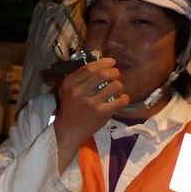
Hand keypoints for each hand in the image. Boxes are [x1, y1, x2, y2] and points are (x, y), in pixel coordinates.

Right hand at [52, 57, 128, 171]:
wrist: (69, 130)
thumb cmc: (69, 108)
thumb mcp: (66, 90)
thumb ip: (77, 77)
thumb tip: (95, 62)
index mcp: (70, 83)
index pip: (89, 68)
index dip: (103, 62)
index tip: (111, 61)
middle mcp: (79, 92)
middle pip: (103, 74)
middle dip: (114, 71)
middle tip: (116, 74)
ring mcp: (91, 103)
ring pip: (114, 86)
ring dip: (119, 85)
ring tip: (117, 89)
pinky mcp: (101, 113)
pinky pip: (120, 101)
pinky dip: (124, 98)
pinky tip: (121, 99)